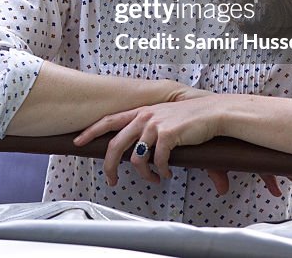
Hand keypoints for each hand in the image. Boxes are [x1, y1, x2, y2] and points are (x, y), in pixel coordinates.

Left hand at [74, 97, 222, 185]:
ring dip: (144, 174)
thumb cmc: (193, 118)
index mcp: (141, 111)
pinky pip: (157, 161)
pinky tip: (166, 174)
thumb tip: (158, 159)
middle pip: (115, 144)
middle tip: (111, 180)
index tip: (78, 141)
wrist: (213, 112)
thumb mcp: (168, 122)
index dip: (91, 131)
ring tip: (154, 179)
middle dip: (109, 166)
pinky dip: (161, 172)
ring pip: (136, 158)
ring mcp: (154, 125)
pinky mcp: (167, 135)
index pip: (108, 120)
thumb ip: (158, 141)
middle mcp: (144, 116)